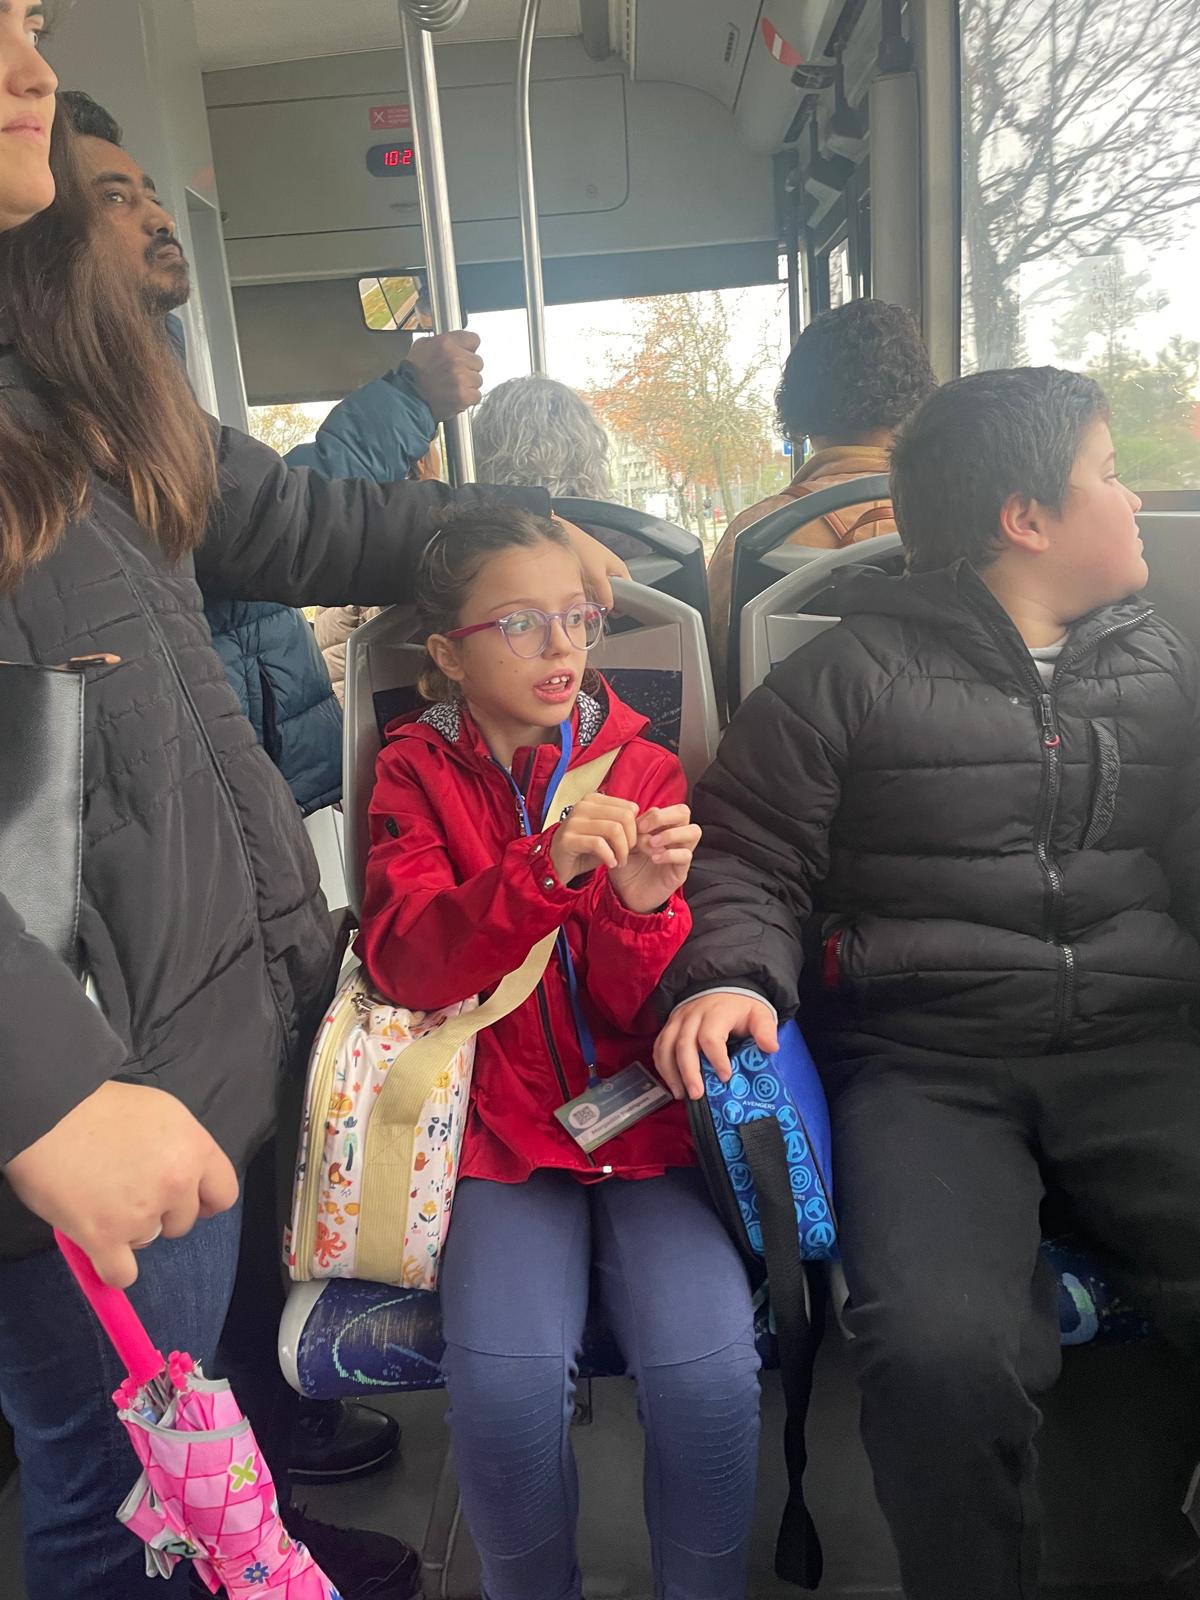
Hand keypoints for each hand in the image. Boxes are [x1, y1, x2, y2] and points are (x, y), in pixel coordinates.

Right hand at [4, 1081, 238, 1287]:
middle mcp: (177, 1183)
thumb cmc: (101, 1107)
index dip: (204, 1200)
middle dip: (162, 1213)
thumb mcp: (162, 1113)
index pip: (224, 1193)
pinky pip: (121, 1274)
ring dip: (130, 1231)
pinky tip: (102, 1249)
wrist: (48, 1115)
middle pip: (184, 1221)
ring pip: (150, 1240)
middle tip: (129, 1192)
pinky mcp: (106, 1237)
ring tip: (102, 1200)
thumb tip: (185, 1176)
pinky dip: (112, 1266)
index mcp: (195, 1148)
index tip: (187, 1200)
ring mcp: (143, 1213)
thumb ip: (181, 1147)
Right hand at [404, 331, 483, 420]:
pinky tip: (455, 396)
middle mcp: (456, 359)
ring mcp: (462, 378)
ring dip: (468, 384)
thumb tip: (453, 341)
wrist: (407, 399)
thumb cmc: (412, 375)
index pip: (474, 339)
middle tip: (454, 374)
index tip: (465, 353)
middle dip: (468, 368)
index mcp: (446, 343)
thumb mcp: (422, 346)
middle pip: (477, 361)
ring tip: (452, 387)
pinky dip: (468, 398)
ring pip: (478, 379)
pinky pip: (476, 395)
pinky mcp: (464, 395)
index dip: (469, 348)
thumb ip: (441, 341)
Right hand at [549, 793, 638, 884]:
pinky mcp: (568, 839)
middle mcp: (583, 806)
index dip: (637, 828)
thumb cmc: (587, 848)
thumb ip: (626, 825)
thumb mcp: (609, 834)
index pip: (629, 808)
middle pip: (624, 817)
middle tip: (627, 855)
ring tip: (620, 861)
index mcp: (594, 800)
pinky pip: (598, 844)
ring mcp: (573, 821)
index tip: (632, 845)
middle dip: (632, 840)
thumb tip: (652, 816)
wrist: (558, 864)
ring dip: (622, 850)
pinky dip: (609, 856)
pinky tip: (610, 864)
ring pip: (614, 829)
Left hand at [553, 516, 628, 611]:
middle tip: (594, 609)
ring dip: (594, 598)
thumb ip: (605, 594)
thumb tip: (609, 609)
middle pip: (614, 595)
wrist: (562, 534)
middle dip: (605, 603)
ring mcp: (601, 571)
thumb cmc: (583, 548)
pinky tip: (578, 593)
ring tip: (584, 600)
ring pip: (601, 592)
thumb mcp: (597, 575)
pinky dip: (586, 592)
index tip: (609, 614)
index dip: (621, 606)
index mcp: (620, 571)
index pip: (630, 594)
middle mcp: (613, 571)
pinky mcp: (589, 571)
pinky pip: (591, 588)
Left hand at [608, 804, 700, 913]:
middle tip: (644, 829)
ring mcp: (680, 854)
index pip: (667, 807)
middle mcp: (675, 838)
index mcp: (662, 828)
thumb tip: (634, 814)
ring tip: (652, 843)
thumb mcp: (624, 844)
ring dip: (671, 833)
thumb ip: (630, 829)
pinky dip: (669, 854)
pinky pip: (686, 855)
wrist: (625, 895)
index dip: (652, 813)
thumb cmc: (625, 867)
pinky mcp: (680, 871)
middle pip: (684, 812)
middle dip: (663, 816)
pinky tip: (654, 859)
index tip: (634, 825)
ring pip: (694, 831)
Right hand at [653, 991, 777, 1101]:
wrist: (723, 988)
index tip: (725, 1077)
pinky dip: (662, 1067)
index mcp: (716, 1012)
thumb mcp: (759, 1014)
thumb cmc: (741, 1007)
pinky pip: (659, 1046)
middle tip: (697, 1095)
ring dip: (671, 1072)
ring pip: (666, 1046)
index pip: (710, 1036)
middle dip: (689, 1072)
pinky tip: (672, 1084)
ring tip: (682, 1094)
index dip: (716, 1058)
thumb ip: (765, 1029)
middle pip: (684, 1044)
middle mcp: (693, 1015)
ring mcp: (678, 1020)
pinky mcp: (670, 1026)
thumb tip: (771, 1047)